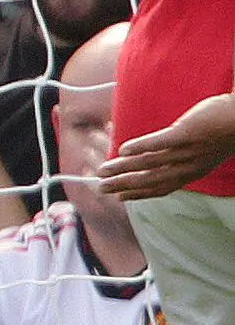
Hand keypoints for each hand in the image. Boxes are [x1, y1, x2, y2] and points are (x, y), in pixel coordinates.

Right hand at [102, 92, 234, 198]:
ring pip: (150, 163)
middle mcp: (189, 166)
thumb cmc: (224, 126)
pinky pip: (159, 143)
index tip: (119, 198)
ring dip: (124, 168)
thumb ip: (182, 154)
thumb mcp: (204, 148)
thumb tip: (160, 153)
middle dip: (124, 185)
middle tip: (101, 188)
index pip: (162, 188)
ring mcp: (188, 151)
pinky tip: (123, 149)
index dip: (139, 194)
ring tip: (103, 170)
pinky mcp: (187, 134)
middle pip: (151, 180)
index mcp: (194, 171)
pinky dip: (140, 147)